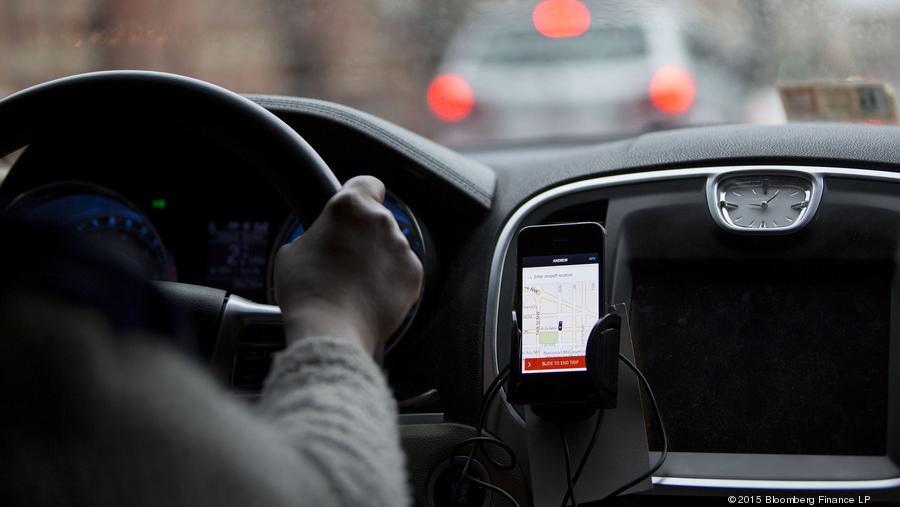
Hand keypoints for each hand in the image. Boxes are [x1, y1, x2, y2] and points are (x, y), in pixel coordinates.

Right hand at [274, 176, 423, 353]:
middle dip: (366, 235)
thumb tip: (326, 238)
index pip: (368, 183)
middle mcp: (382, 220)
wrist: (330, 329)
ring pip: (391, 247)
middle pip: (379, 219)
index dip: (362, 195)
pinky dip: (391, 281)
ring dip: (379, 258)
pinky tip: (370, 296)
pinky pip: (403, 271)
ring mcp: (401, 247)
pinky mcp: (414, 274)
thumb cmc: (306, 289)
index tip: (356, 210)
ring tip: (356, 284)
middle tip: (345, 259)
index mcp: (350, 205)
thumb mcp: (293, 249)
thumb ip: (318, 232)